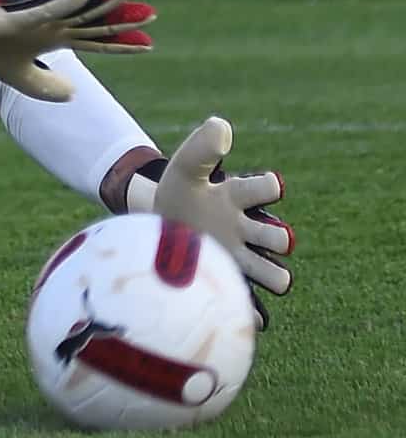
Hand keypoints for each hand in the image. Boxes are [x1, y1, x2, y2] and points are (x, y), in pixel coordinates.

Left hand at [125, 116, 293, 322]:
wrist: (156, 226)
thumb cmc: (178, 196)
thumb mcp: (183, 169)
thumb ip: (200, 148)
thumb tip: (221, 125)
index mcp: (240, 199)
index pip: (268, 188)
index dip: (268, 185)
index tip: (266, 184)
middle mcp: (248, 232)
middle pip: (281, 237)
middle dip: (276, 237)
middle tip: (253, 233)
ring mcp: (241, 260)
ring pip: (277, 276)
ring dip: (271, 274)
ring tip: (247, 267)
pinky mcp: (230, 284)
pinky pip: (254, 308)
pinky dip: (253, 312)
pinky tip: (241, 309)